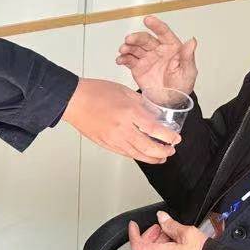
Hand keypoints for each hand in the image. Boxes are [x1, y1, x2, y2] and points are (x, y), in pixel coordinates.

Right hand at [64, 78, 178, 163]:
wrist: (73, 101)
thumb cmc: (96, 92)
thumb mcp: (124, 91)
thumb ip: (141, 103)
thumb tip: (155, 114)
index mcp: (129, 112)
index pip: (155, 130)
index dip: (169, 137)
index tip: (176, 138)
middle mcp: (122, 129)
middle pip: (149, 147)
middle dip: (164, 151)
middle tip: (171, 149)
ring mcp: (113, 139)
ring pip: (138, 155)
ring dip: (153, 158)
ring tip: (161, 157)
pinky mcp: (106, 144)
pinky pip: (126, 154)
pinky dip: (138, 156)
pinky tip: (143, 154)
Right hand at [116, 16, 198, 94]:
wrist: (170, 101)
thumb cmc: (182, 85)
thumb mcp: (188, 71)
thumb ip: (188, 56)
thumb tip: (192, 41)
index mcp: (171, 47)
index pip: (163, 33)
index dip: (156, 25)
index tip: (148, 20)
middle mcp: (158, 50)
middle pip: (145, 39)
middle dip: (136, 38)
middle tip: (129, 39)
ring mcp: (146, 58)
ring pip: (135, 47)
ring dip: (128, 47)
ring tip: (123, 49)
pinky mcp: (138, 67)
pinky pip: (129, 60)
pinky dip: (123, 58)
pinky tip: (120, 59)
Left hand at [127, 211, 206, 249]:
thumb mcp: (187, 233)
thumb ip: (170, 224)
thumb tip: (161, 217)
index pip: (137, 244)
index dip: (133, 233)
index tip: (134, 225)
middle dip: (148, 236)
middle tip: (159, 227)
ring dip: (157, 242)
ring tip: (171, 233)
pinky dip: (163, 249)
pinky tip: (175, 243)